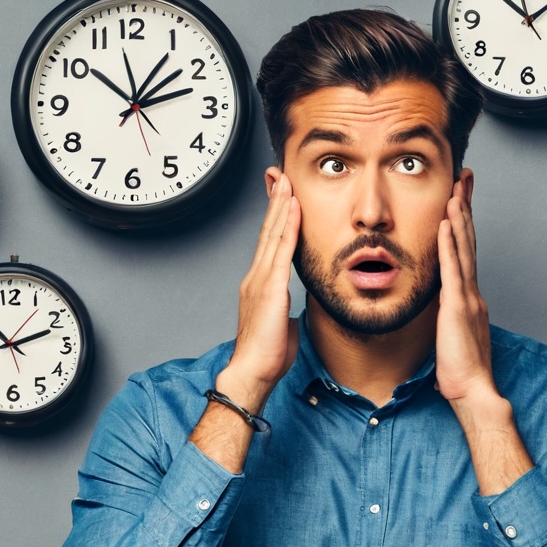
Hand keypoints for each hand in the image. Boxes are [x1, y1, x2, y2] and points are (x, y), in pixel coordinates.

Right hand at [217, 173, 300, 411]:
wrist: (252, 372)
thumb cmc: (266, 355)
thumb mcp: (282, 326)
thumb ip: (286, 313)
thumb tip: (293, 314)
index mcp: (259, 284)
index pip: (268, 242)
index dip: (274, 217)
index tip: (280, 196)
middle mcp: (256, 276)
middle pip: (267, 230)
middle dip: (275, 200)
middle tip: (279, 174)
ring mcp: (261, 279)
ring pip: (273, 233)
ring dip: (281, 204)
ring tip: (287, 180)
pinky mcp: (270, 287)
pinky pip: (281, 249)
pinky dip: (288, 225)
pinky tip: (293, 207)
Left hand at [436, 175, 532, 494]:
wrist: (473, 391)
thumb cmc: (461, 372)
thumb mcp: (452, 338)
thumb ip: (449, 321)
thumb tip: (442, 315)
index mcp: (468, 298)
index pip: (464, 252)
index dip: (463, 224)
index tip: (460, 199)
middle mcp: (471, 292)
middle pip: (468, 241)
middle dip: (465, 207)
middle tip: (464, 178)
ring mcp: (466, 297)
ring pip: (463, 248)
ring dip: (459, 216)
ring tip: (456, 189)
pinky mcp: (457, 306)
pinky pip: (453, 268)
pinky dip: (451, 243)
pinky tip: (448, 222)